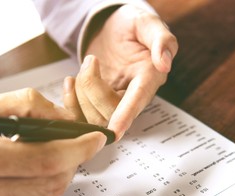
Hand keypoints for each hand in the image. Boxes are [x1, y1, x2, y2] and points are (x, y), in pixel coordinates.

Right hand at [0, 89, 106, 195]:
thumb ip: (23, 106)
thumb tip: (64, 118)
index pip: (46, 158)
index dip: (78, 148)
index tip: (93, 139)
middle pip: (49, 185)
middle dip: (69, 164)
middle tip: (70, 148)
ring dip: (49, 180)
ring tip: (36, 161)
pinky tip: (13, 182)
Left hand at [64, 4, 177, 138]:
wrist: (114, 29)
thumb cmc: (132, 27)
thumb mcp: (147, 23)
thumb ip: (161, 39)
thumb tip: (164, 63)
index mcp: (148, 77)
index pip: (138, 101)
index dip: (126, 115)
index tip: (116, 131)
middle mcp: (132, 95)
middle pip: (110, 111)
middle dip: (91, 87)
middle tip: (91, 60)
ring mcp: (114, 103)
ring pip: (94, 116)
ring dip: (80, 92)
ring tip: (85, 65)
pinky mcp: (97, 104)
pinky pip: (81, 115)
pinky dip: (70, 101)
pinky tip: (70, 82)